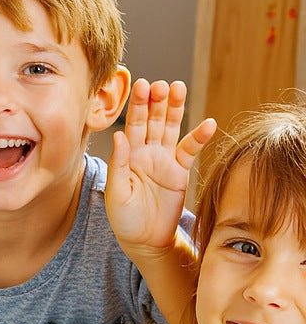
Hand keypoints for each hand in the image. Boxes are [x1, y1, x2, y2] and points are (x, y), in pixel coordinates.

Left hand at [106, 78, 215, 252]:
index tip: (142, 85)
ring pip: (171, 128)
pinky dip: (199, 137)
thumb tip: (118, 136)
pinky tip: (208, 124)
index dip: (138, 106)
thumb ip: (118, 164)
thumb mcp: (116, 192)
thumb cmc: (124, 218)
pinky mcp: (180, 170)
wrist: (144, 239)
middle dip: (157, 101)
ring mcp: (164, 159)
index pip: (133, 125)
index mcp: (127, 155)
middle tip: (162, 83)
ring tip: (179, 88)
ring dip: (175, 109)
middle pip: (153, 121)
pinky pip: (190, 150)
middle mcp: (146, 152)